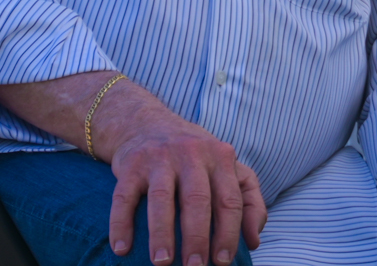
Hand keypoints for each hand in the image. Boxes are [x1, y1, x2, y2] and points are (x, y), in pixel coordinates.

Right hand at [98, 85, 265, 265]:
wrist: (148, 124)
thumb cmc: (196, 157)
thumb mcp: (228, 168)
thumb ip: (249, 200)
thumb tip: (254, 241)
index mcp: (221, 157)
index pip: (229, 200)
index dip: (228, 233)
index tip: (223, 261)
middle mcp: (192, 154)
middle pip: (197, 201)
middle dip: (197, 238)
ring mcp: (160, 158)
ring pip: (162, 200)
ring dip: (162, 234)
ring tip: (162, 263)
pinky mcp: (131, 165)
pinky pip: (124, 197)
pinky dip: (121, 223)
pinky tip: (122, 248)